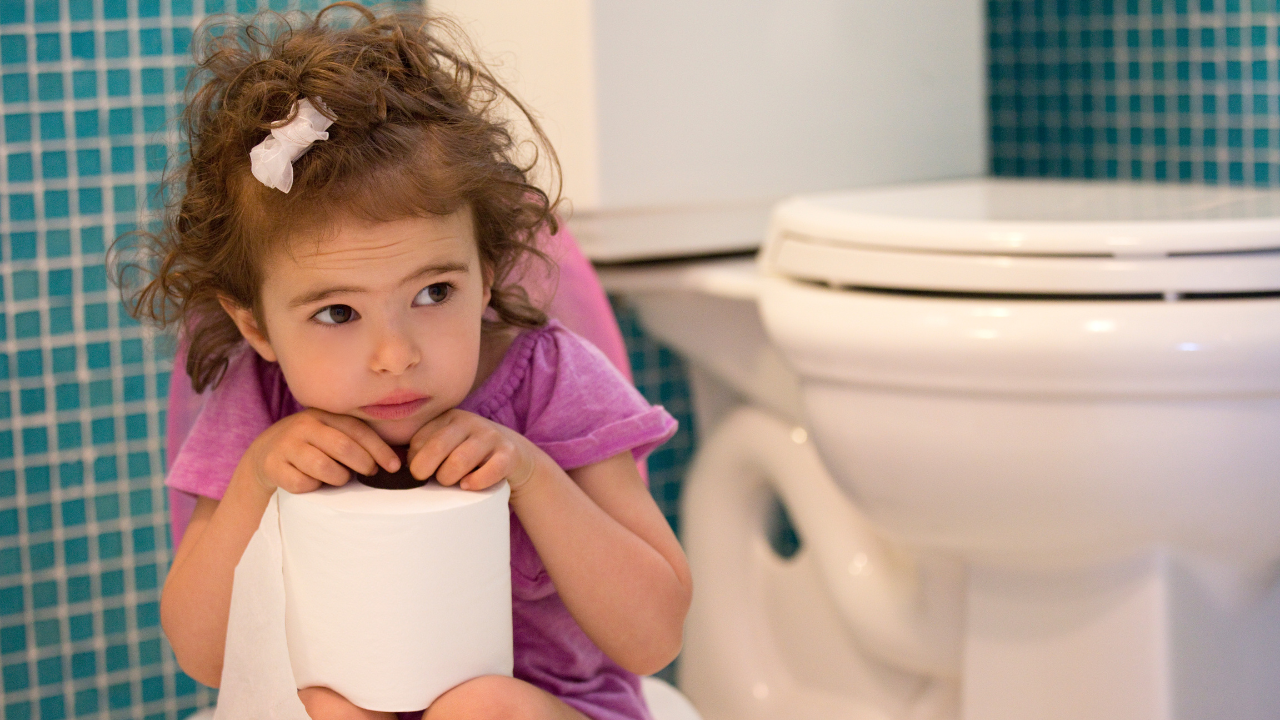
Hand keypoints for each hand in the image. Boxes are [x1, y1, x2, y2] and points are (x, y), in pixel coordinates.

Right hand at [238, 409, 400, 495]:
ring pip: (323, 466)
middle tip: (369, 474)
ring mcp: (286, 445)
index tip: (394, 467)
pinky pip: (302, 483)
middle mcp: (304, 425)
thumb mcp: (330, 434)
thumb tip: (394, 461)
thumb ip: (356, 440)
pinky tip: (313, 483)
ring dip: (338, 478)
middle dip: (363, 464)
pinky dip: (313, 487)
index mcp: (324, 415)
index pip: (357, 430)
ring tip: (339, 478)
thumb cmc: (311, 446)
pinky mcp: (272, 465)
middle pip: (342, 447)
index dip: (379, 449)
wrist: (265, 453)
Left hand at [406, 409, 537, 491]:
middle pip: (437, 447)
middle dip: (426, 470)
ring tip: (452, 483)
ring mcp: (490, 436)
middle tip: (429, 481)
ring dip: (450, 478)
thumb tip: (395, 467)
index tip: (419, 473)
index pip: (419, 440)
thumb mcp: (448, 444)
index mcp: (448, 418)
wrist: (514, 455)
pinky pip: (490, 470)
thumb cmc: (469, 454)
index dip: (414, 462)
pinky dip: (476, 482)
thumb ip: (424, 450)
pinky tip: (469, 485)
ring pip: (460, 460)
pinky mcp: (509, 453)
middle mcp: (469, 421)